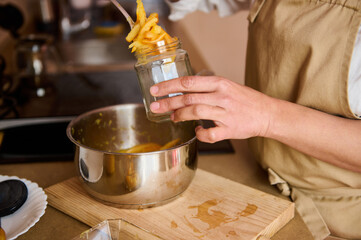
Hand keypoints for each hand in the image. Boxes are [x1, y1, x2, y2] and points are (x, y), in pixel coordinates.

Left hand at [150, 76, 273, 142]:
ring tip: (172, 117)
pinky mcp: (230, 129)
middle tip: (154, 107)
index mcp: (220, 83)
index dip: (169, 86)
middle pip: (188, 98)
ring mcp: (226, 114)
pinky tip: (196, 131)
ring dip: (180, 116)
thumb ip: (205, 88)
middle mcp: (222, 96)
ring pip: (196, 113)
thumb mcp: (226, 86)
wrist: (266, 113)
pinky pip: (210, 134)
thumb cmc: (244, 99)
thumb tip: (181, 91)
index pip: (188, 82)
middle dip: (168, 102)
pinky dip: (200, 134)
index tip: (155, 90)